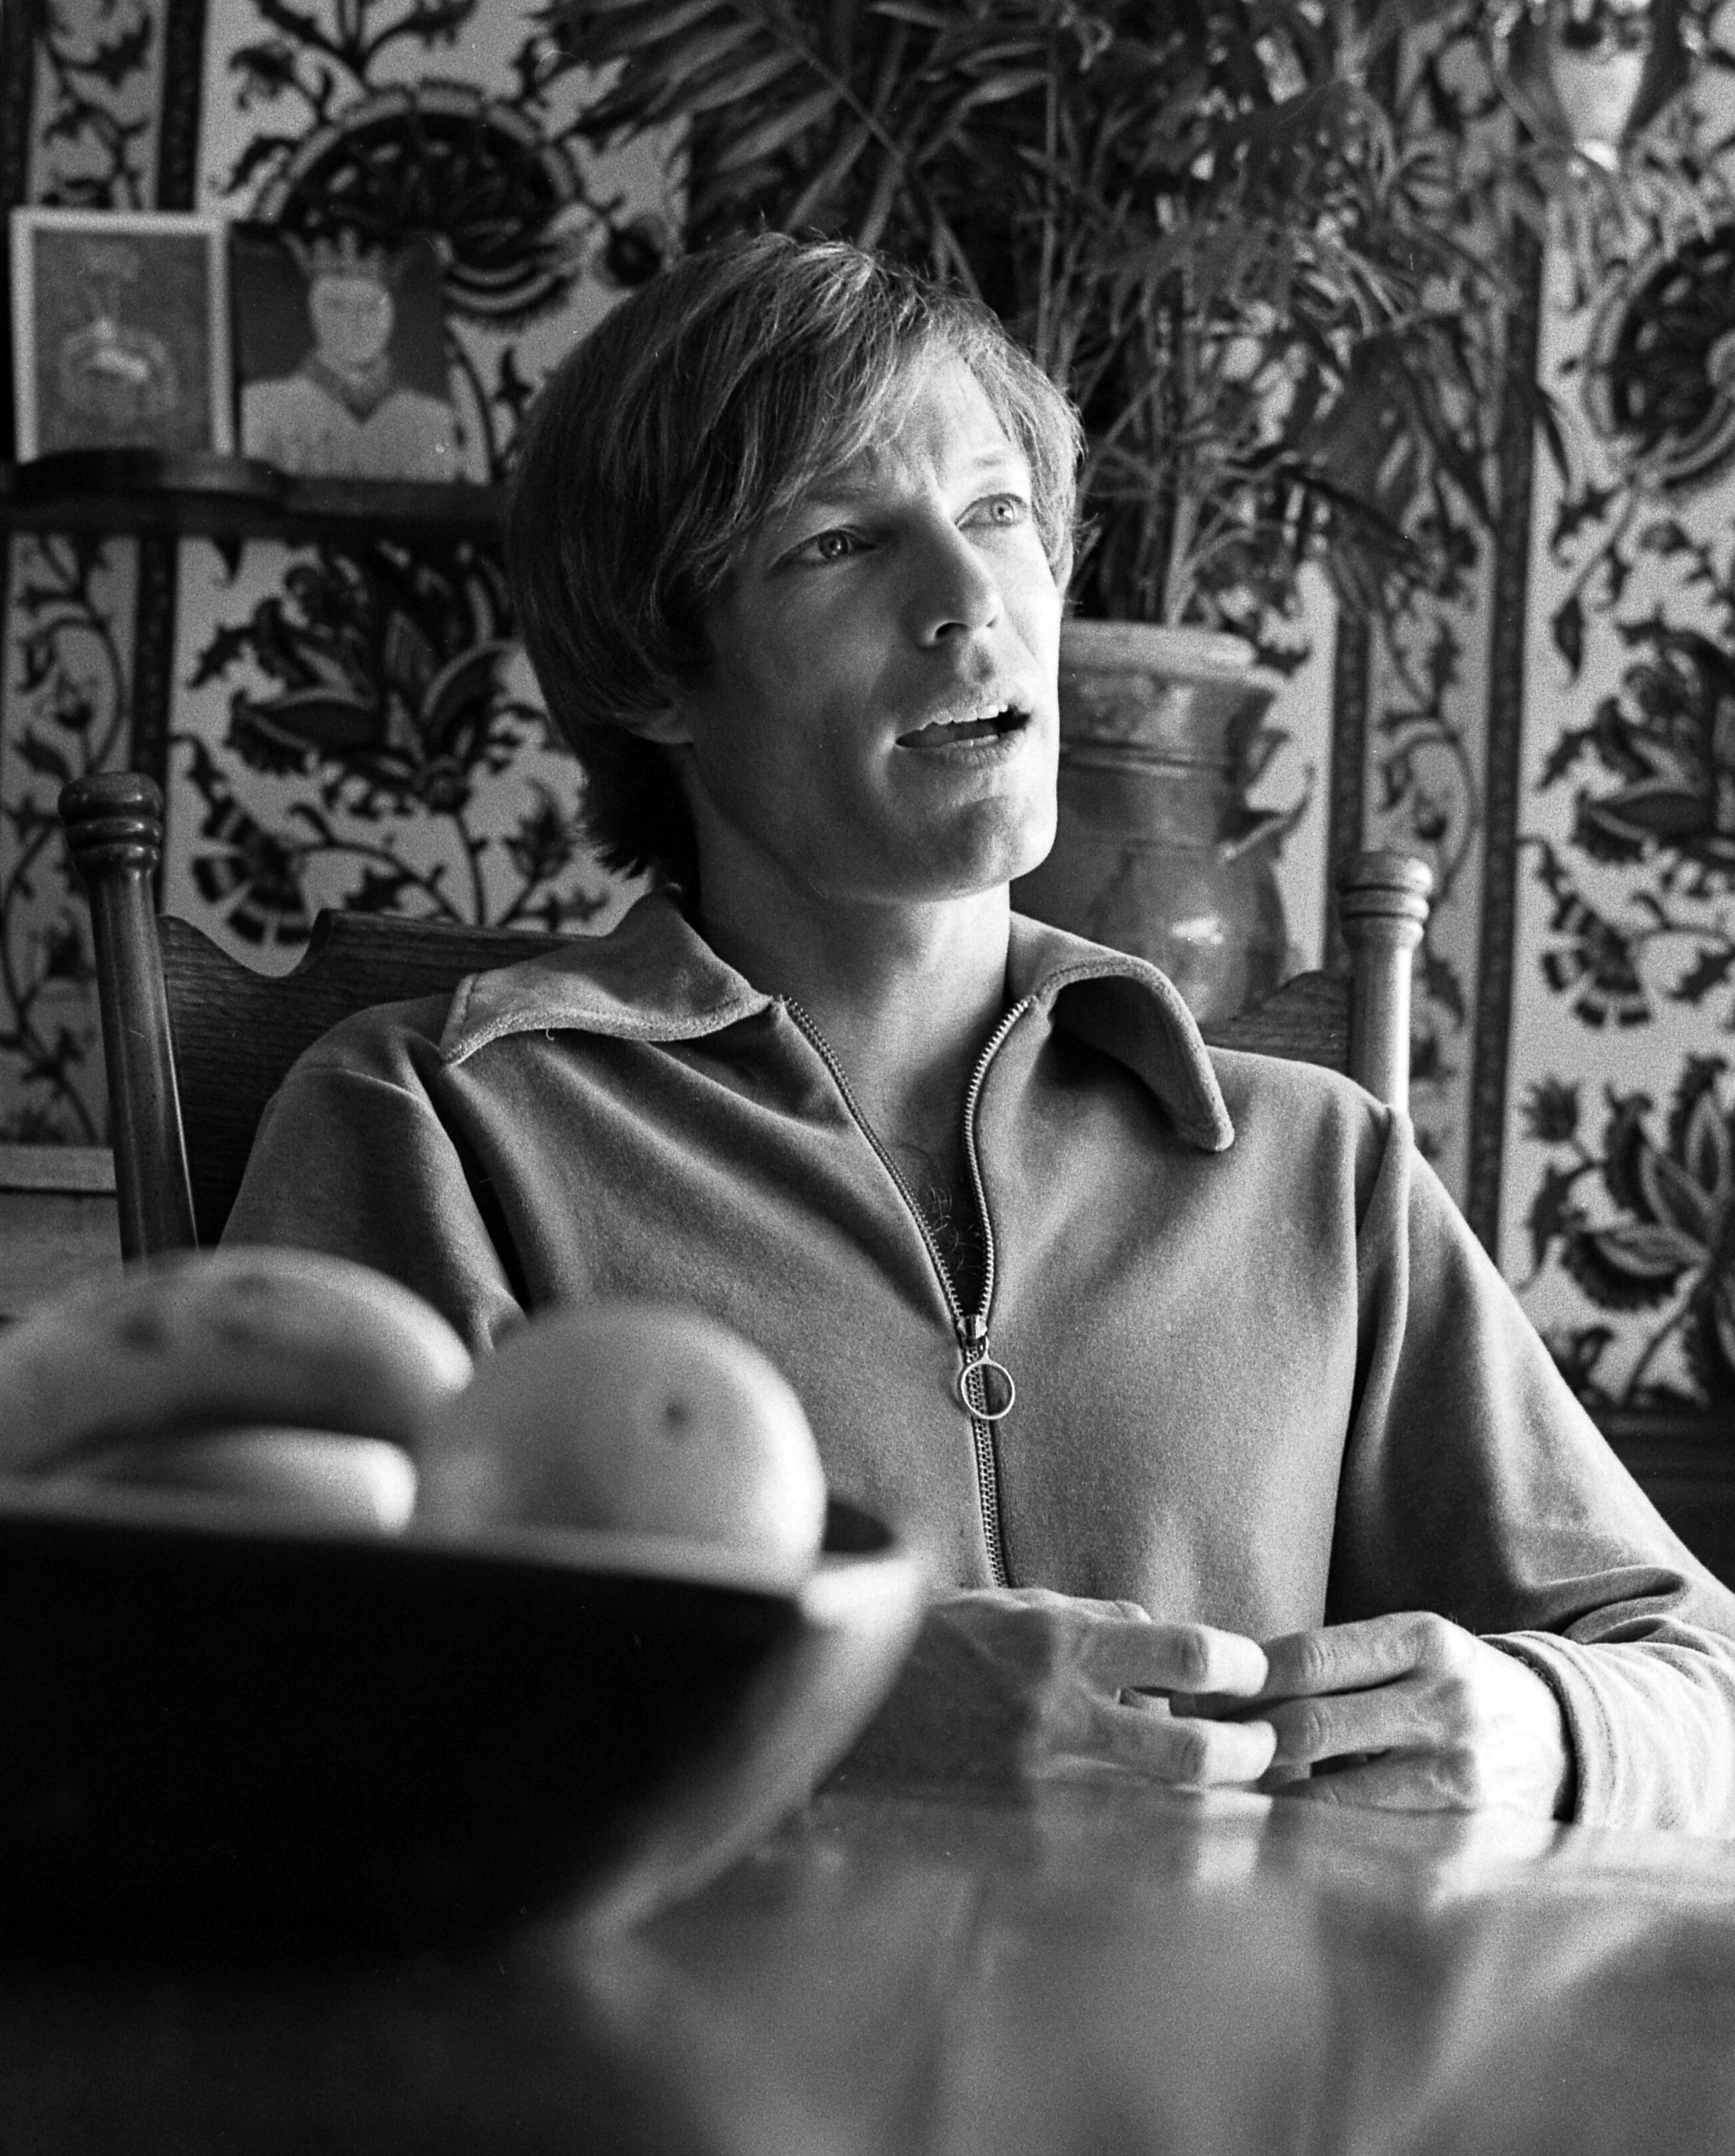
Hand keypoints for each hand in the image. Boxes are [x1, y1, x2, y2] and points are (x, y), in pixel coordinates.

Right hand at [832, 1587, 1276, 1789]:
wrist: (830, 1706)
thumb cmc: (924, 1646)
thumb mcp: (1008, 1607)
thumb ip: (1088, 1623)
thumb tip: (1157, 1644)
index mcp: (1055, 1641)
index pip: (1184, 1654)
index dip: (1238, 1666)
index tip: (1254, 1673)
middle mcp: (1052, 1712)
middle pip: (1189, 1749)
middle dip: (1245, 1755)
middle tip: (1263, 1752)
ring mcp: (1031, 1781)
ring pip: (1149, 1800)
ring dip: (1189, 1798)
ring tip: (1214, 1794)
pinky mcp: (1008, 1832)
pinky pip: (1093, 1827)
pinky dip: (1116, 1820)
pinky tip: (1120, 1817)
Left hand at [1201, 1613, 1570, 1818]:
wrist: (1561, 1740)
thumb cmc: (1451, 1689)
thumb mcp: (1409, 1651)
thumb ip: (1331, 1667)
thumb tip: (1224, 1691)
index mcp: (1424, 1639)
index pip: (1306, 1656)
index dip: (1240, 1681)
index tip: (1193, 1698)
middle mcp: (1446, 1699)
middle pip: (1309, 1723)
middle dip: (1242, 1741)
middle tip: (1197, 1752)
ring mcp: (1459, 1770)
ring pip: (1329, 1791)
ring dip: (1269, 1795)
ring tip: (1228, 1793)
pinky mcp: (1464, 1832)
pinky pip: (1365, 1836)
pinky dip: (1314, 1835)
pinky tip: (1283, 1830)